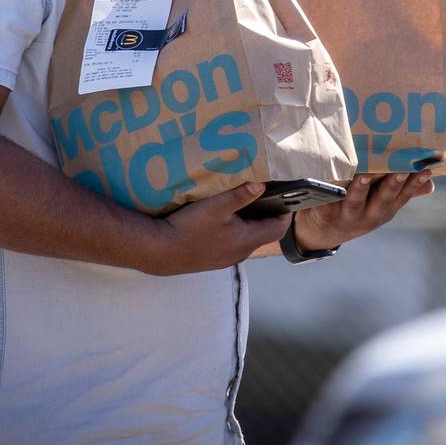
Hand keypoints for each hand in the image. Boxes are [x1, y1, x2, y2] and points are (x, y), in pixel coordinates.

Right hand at [151, 184, 290, 275]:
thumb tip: (262, 185)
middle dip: (268, 215)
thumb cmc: (189, 228)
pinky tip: (223, 219)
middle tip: (265, 195)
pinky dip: (236, 230)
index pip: (278, 229)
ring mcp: (226, 258)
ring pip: (248, 239)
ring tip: (245, 203)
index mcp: (246, 241)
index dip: (285, 213)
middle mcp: (240, 253)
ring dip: (251, 223)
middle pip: (264, 234)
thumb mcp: (215, 206)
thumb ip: (240, 195)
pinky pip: (233, 243)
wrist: (160, 251)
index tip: (285, 197)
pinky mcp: (214, 259)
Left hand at [295, 172, 434, 251]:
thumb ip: (403, 192)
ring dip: (361, 189)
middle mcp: (369, 215)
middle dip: (392, 185)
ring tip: (364, 175)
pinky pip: (328, 200)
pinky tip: (332, 179)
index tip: (426, 170)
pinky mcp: (325, 213)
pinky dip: (330, 192)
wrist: (320, 232)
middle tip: (401, 170)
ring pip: (356, 201)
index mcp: (385, 210)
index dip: (415, 184)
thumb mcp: (380, 204)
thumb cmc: (356, 209)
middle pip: (383, 200)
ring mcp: (347, 215)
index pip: (404, 195)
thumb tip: (431, 183)